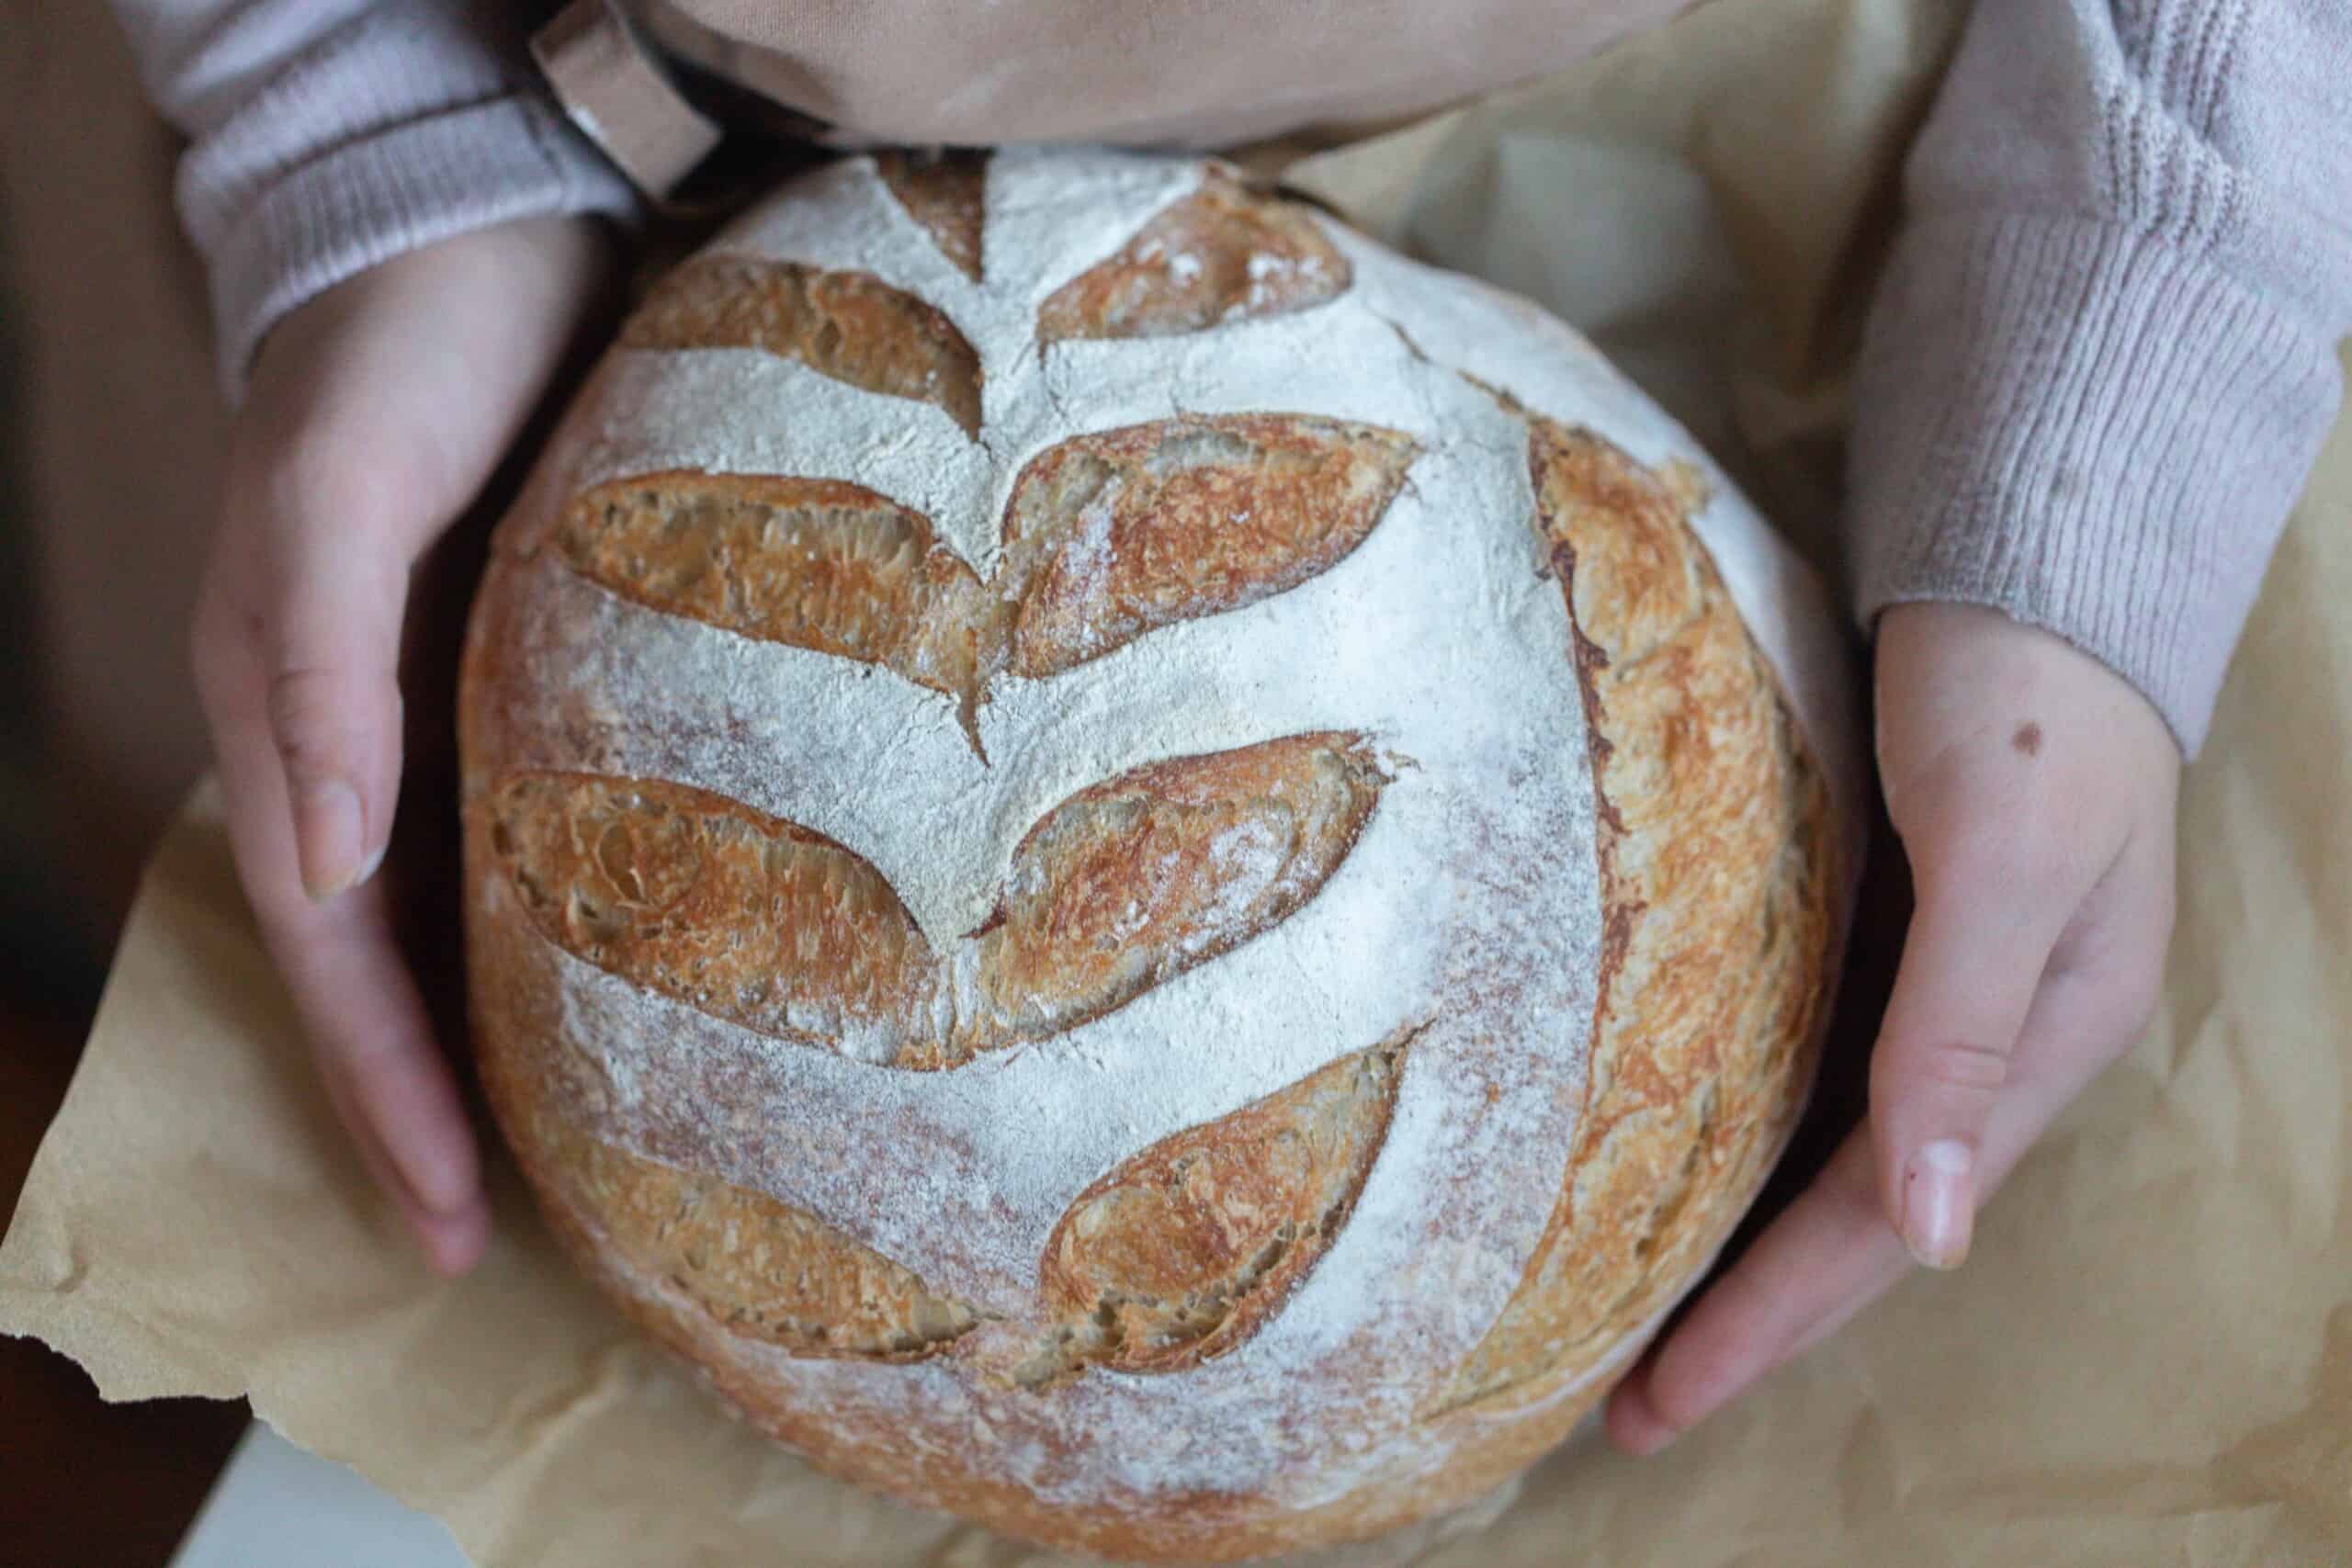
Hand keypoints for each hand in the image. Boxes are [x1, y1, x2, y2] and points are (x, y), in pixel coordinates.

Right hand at [191, 218, 612, 1275]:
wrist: (475, 232)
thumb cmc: (396, 352)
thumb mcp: (336, 497)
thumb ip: (310, 666)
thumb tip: (319, 864)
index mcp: (296, 728)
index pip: (335, 960)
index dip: (386, 1098)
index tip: (452, 1228)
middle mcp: (372, 750)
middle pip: (397, 972)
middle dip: (445, 1115)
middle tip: (526, 1251)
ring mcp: (457, 721)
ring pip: (474, 924)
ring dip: (516, 1047)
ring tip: (596, 1168)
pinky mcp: (544, 678)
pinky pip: (552, 840)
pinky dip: (584, 935)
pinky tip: (652, 993)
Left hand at [1605, 602, 2180, 1451]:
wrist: (2028, 564)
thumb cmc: (2024, 699)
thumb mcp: (2002, 855)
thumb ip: (1962, 1029)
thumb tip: (1938, 1233)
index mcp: (2033, 1048)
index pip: (1874, 1229)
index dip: (1768, 1323)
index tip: (1657, 1405)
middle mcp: (1980, 1043)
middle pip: (1848, 1219)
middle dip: (1742, 1319)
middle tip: (1620, 1409)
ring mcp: (1931, 992)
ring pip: (1822, 1156)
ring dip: (1733, 1243)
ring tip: (1629, 1319)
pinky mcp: (1881, 933)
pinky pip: (1805, 1072)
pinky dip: (1739, 1137)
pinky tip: (1674, 1162)